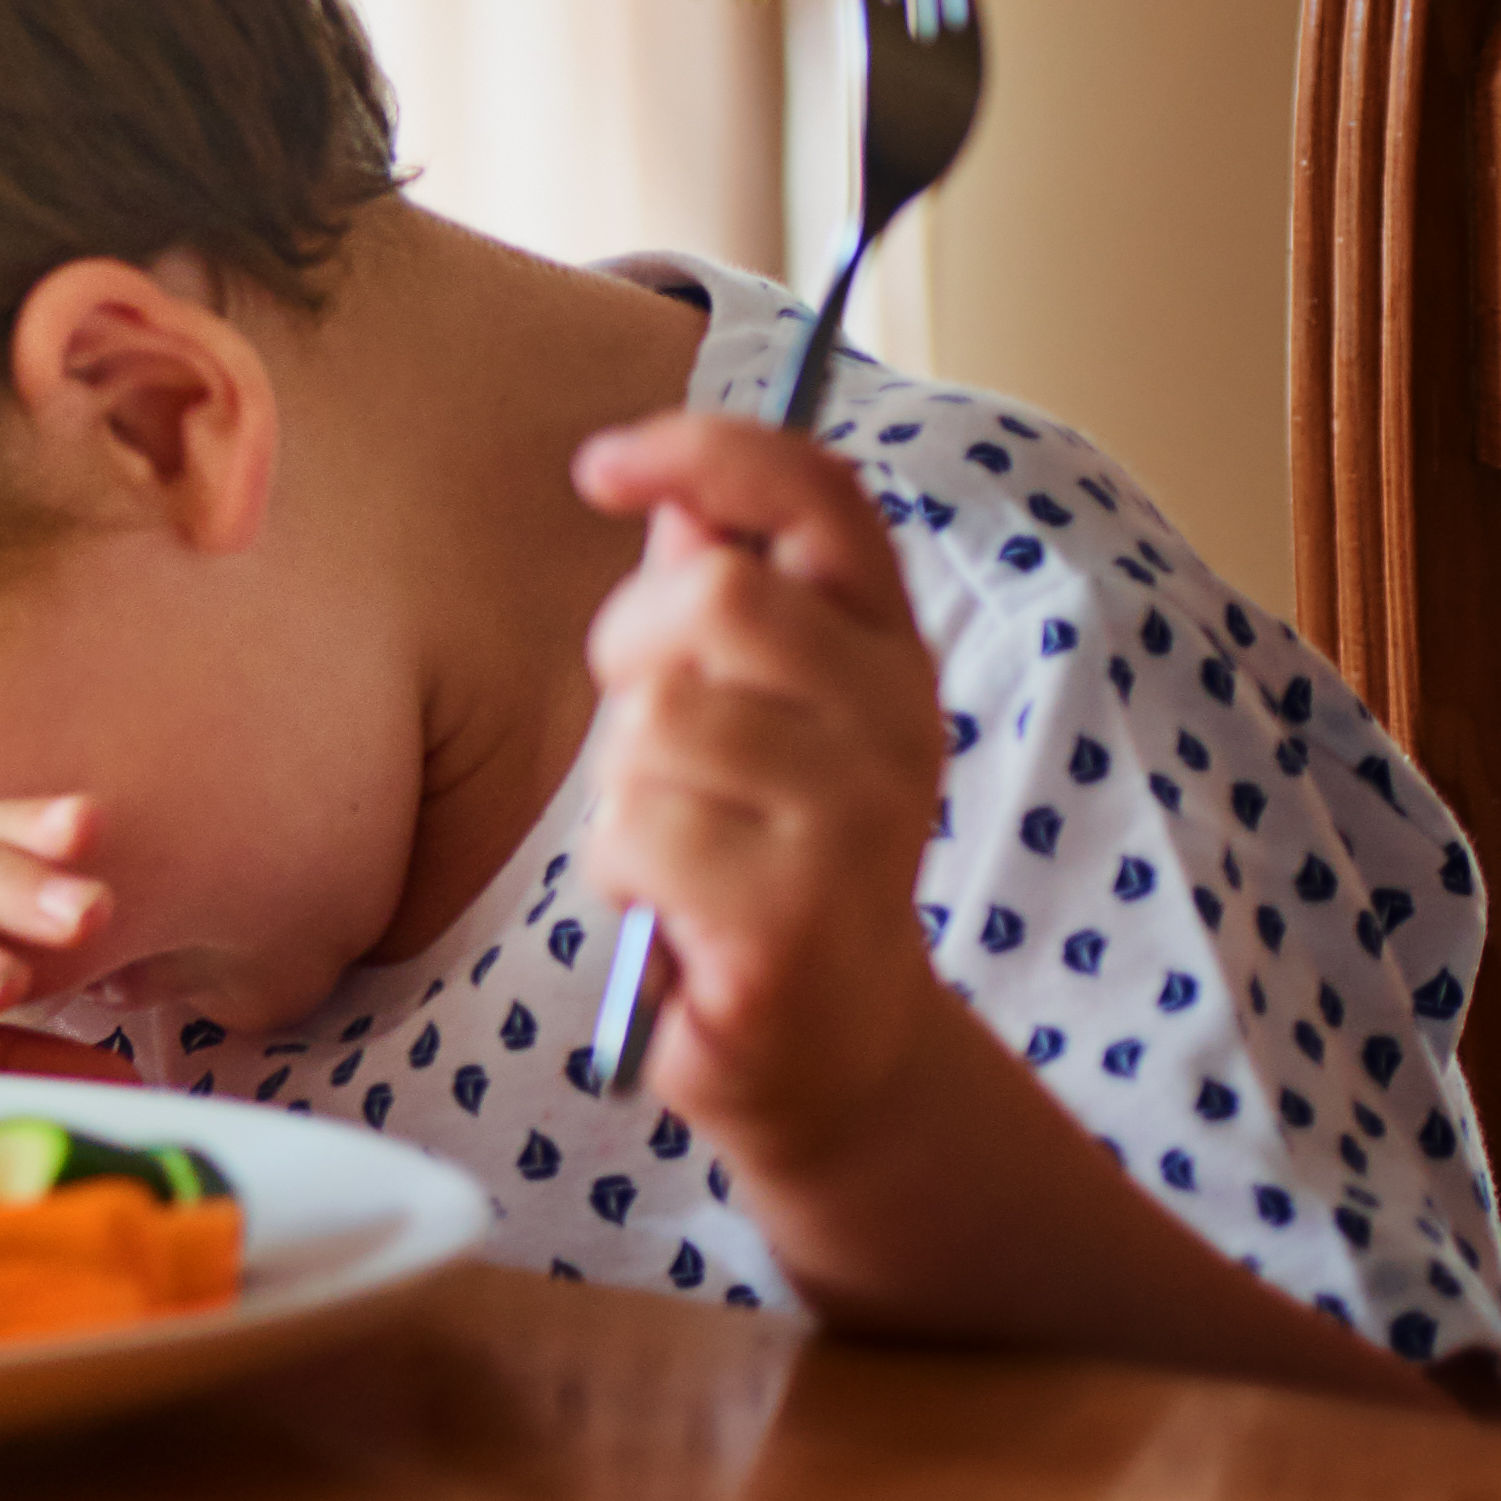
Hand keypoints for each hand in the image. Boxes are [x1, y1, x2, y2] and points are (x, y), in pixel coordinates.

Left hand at [573, 411, 959, 1185]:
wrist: (834, 1047)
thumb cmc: (764, 856)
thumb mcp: (754, 713)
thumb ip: (719, 599)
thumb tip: (671, 492)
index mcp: (888, 648)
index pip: (819, 495)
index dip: (706, 452)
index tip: (603, 466)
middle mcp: (896, 720)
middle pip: (714, 595)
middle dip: (631, 651)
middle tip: (650, 737)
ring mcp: (857, 820)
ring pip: (656, 723)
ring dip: (621, 785)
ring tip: (673, 841)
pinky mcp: (793, 916)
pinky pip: (634, 832)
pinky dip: (617, 870)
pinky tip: (671, 911)